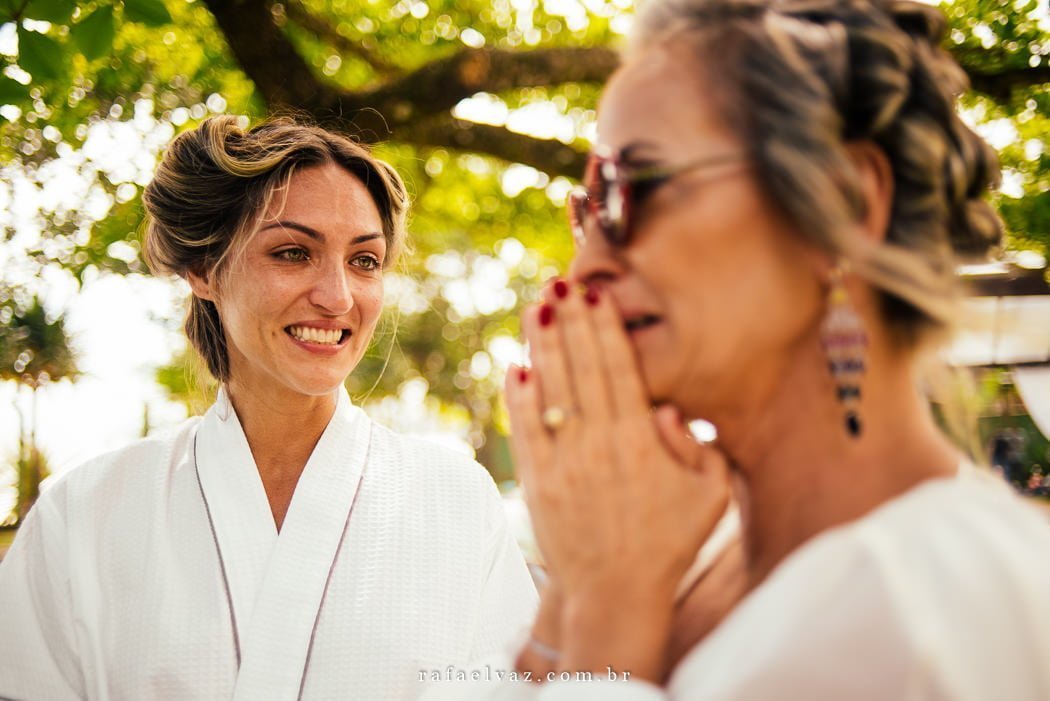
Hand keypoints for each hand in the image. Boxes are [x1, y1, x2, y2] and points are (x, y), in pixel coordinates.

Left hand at [504, 280, 730, 679]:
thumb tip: (668, 409)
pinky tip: (516, 365)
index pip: (619, 371)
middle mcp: (599, 444)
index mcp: (640, 442)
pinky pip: (524, 430)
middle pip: (581, 369)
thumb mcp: (710, 496)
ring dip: (542, 346)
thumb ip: (700, 448)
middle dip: (570, 322)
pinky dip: (518, 397)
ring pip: (550, 391)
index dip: (605, 330)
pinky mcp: (537, 482)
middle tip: (559, 283)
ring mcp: (564, 462)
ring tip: (536, 307)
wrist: (616, 593)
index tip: (596, 296)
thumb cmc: (669, 542)